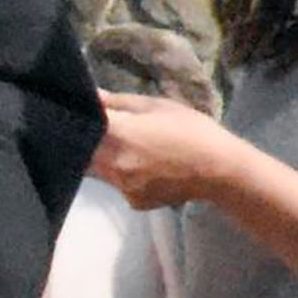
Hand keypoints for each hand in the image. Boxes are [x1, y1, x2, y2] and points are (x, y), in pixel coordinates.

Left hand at [88, 90, 254, 212]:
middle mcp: (112, 163)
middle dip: (87, 143)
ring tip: (133, 151)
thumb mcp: (158, 106)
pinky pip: (118, 186)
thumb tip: (91, 95)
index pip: (80, 126)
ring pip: (98, 172)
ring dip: (105, 160)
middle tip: (106, 134)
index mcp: (118, 134)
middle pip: (81, 153)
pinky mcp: (132, 201)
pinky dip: (125, 177)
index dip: (78, 120)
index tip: (81, 115)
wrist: (219, 169)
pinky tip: (148, 169)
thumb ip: (119, 102)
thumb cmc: (192, 130)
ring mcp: (121, 186)